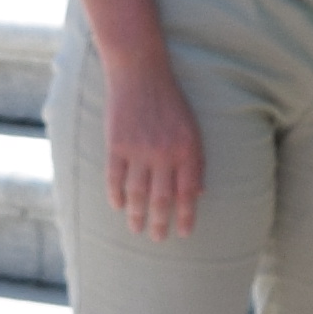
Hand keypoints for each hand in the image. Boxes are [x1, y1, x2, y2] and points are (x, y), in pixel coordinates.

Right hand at [101, 48, 206, 242]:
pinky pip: (114, 178)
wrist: (142, 74)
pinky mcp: (116, 145)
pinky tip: (117, 207)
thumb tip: (198, 192)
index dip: (186, 215)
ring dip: (137, 215)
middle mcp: (165, 153)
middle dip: (161, 222)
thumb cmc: (172, 102)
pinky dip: (115, 196)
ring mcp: (139, 150)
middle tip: (159, 239)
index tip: (184, 234)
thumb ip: (195, 160)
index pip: (189, 192)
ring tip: (137, 229)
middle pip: (162, 198)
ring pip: (137, 193)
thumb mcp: (193, 128)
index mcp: (188, 148)